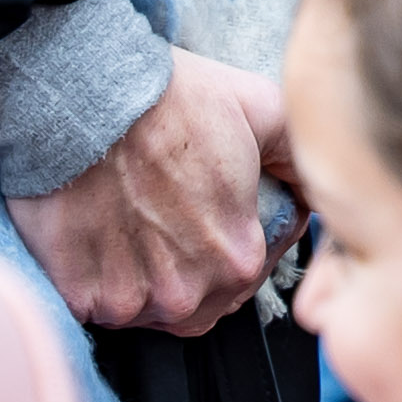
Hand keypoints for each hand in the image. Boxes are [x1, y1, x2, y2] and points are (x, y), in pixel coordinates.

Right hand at [6, 48, 296, 335]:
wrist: (83, 95)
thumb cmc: (171, 99)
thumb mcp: (263, 112)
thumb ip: (300, 163)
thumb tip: (322, 193)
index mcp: (237, 259)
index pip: (252, 271)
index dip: (239, 234)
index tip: (216, 206)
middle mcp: (185, 294)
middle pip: (203, 296)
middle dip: (197, 262)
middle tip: (175, 214)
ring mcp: (128, 300)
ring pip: (151, 305)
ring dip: (149, 277)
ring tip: (137, 223)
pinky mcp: (78, 295)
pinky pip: (98, 304)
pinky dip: (101, 279)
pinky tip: (102, 235)